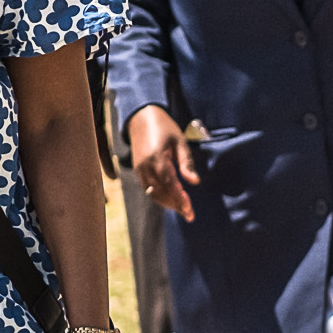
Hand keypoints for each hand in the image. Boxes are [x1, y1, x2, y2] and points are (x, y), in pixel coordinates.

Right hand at [126, 105, 196, 221]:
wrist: (141, 118)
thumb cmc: (165, 128)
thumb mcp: (180, 141)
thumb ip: (186, 162)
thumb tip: (195, 182)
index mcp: (157, 157)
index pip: (169, 184)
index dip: (179, 199)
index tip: (189, 210)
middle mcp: (145, 166)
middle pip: (160, 192)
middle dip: (175, 205)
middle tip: (189, 214)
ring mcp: (139, 169)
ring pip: (153, 193)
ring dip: (167, 203)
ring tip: (182, 209)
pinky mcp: (137, 171)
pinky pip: (148, 189)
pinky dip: (159, 196)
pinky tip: (171, 199)